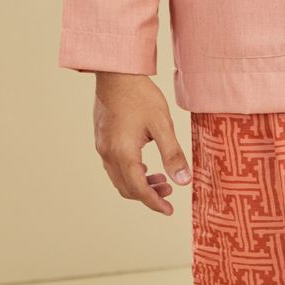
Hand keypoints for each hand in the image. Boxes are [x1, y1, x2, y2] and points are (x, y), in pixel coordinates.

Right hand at [92, 72, 192, 214]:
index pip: (139, 190)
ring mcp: (102, 147)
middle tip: (169, 191)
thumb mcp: (162, 124)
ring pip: (119, 179)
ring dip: (139, 184)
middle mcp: (108, 154)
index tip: (169, 211)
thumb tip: (183, 182)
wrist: (117, 73)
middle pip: (127, 188)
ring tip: (160, 178)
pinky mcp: (102, 139)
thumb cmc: (140, 95)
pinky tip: (144, 163)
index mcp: (124, 154)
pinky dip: (130, 173)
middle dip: (148, 195)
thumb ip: (172, 154)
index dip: (155, 203)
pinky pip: (114, 167)